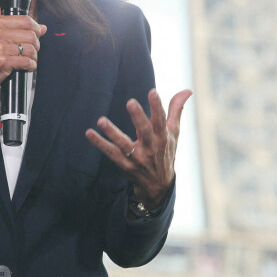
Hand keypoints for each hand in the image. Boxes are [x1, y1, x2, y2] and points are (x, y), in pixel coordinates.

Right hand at [0, 16, 46, 97]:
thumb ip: (19, 30)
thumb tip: (43, 28)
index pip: (25, 20)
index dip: (36, 28)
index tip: (38, 34)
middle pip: (31, 35)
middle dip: (36, 44)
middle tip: (33, 51)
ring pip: (31, 49)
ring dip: (34, 57)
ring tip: (30, 60)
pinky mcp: (3, 62)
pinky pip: (27, 61)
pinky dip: (31, 66)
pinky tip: (28, 67)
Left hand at [85, 88, 192, 208]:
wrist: (159, 186)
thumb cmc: (165, 152)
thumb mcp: (173, 133)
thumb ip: (176, 110)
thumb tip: (187, 90)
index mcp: (163, 138)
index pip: (161, 121)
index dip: (158, 106)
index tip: (153, 91)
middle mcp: (151, 148)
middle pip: (145, 131)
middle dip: (138, 117)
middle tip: (130, 102)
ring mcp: (137, 158)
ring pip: (124, 145)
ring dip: (112, 132)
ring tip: (101, 121)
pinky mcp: (124, 165)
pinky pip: (110, 153)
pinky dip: (100, 144)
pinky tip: (89, 133)